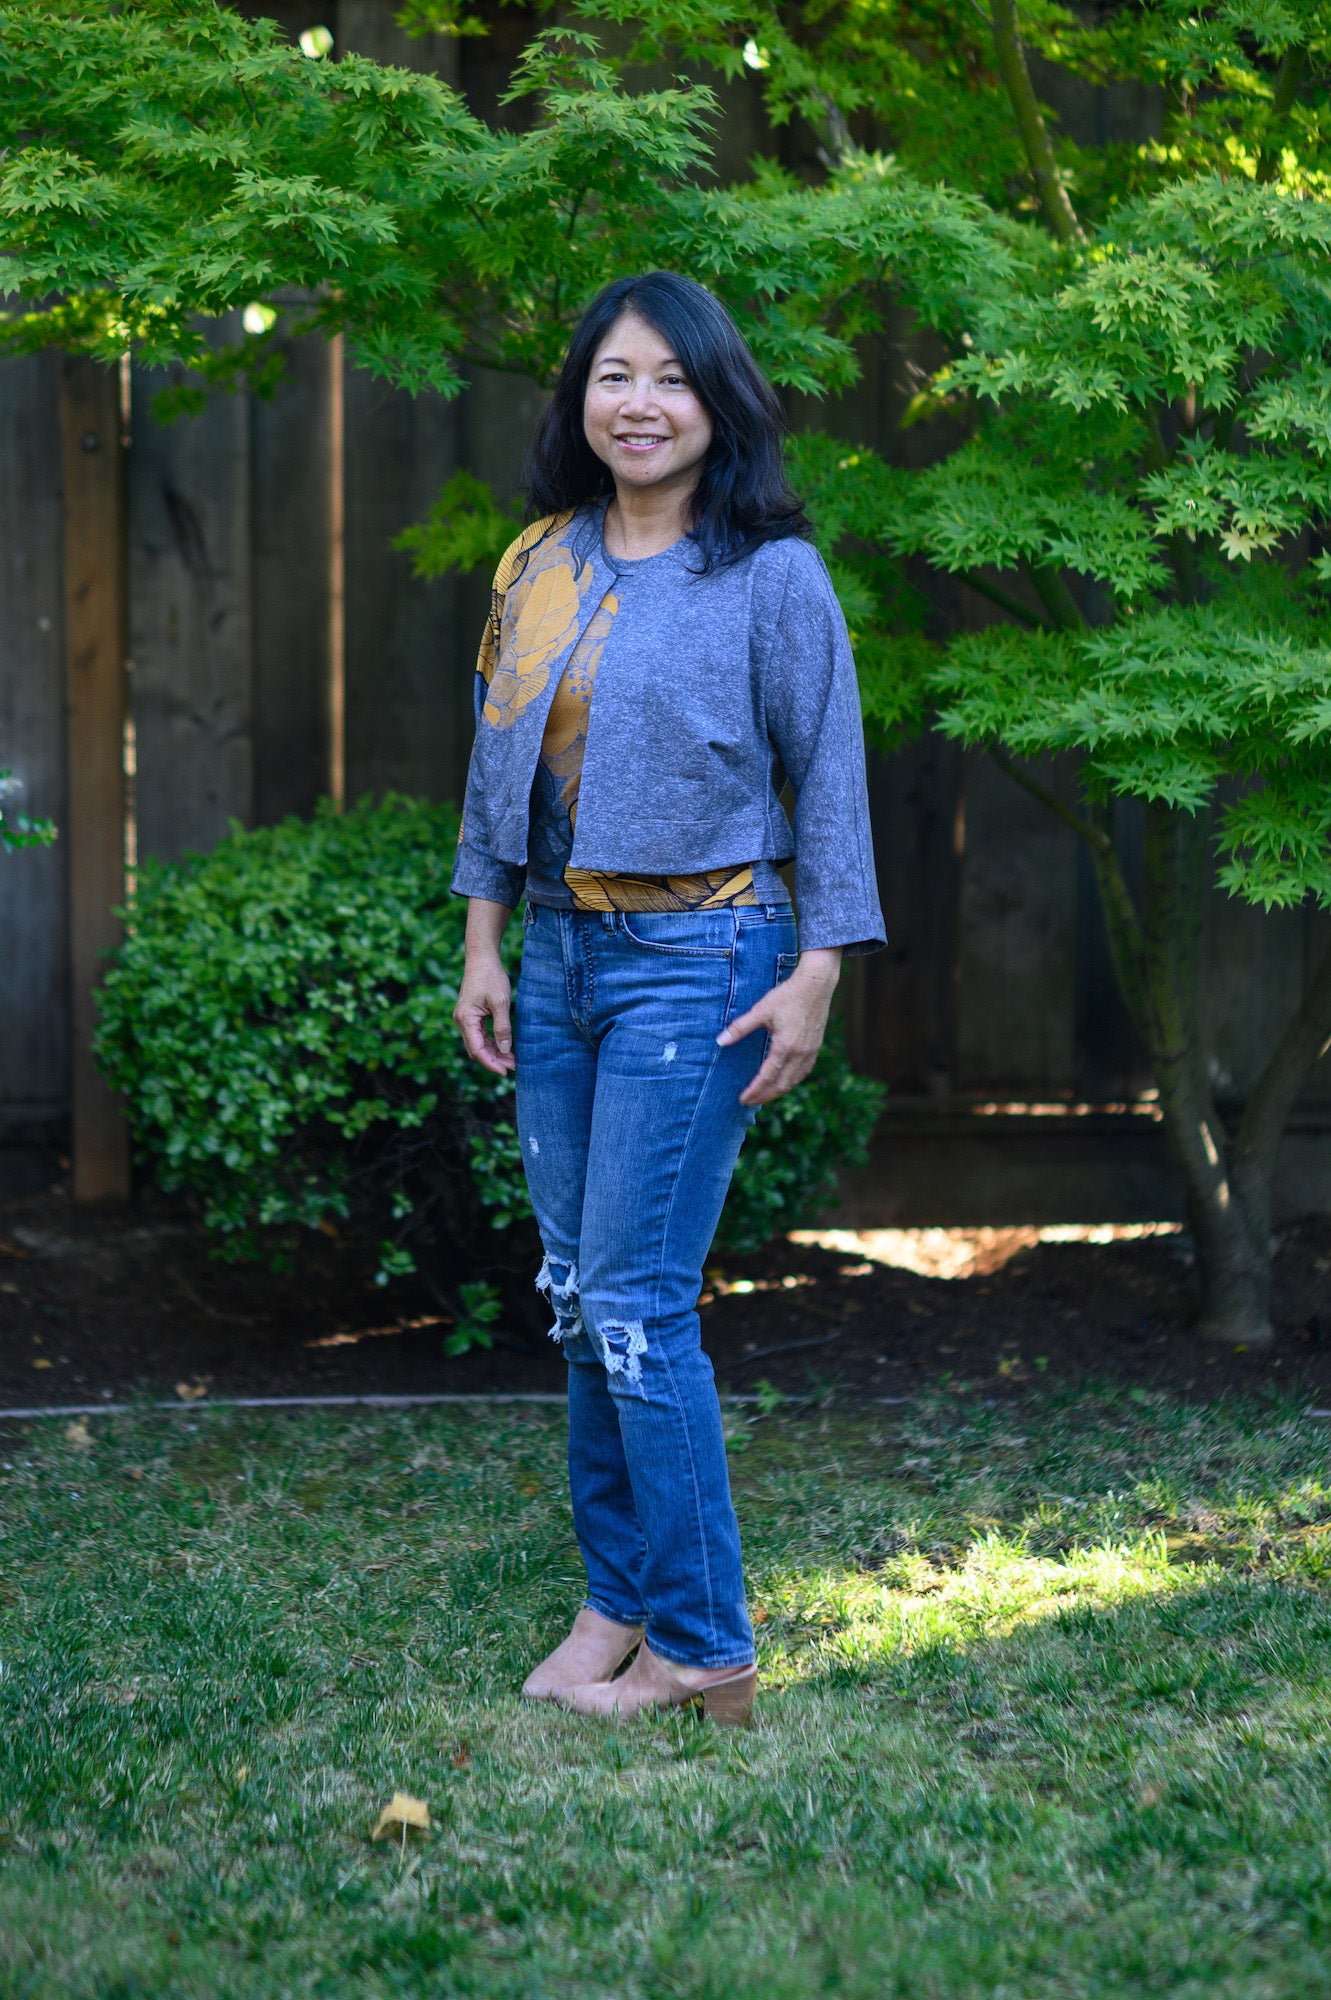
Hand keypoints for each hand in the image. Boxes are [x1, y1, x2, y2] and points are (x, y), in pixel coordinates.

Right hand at [454, 950, 514, 1075]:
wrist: (482, 958)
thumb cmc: (491, 977)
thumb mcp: (501, 1002)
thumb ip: (502, 1027)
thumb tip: (505, 1050)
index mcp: (466, 1019)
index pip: (477, 1050)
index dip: (491, 1063)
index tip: (506, 1072)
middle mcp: (462, 1021)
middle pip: (476, 1050)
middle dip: (494, 1060)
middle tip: (514, 1067)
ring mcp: (465, 1018)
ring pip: (478, 1044)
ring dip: (494, 1053)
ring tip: (512, 1060)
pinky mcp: (471, 1015)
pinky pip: (480, 1035)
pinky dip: (492, 1043)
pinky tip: (505, 1047)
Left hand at [717, 948, 841, 1105]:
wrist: (816, 984)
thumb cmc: (788, 995)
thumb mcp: (761, 1010)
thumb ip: (740, 1027)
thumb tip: (720, 1041)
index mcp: (785, 1046)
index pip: (767, 1077)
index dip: (754, 1090)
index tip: (742, 1099)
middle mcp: (800, 1053)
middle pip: (782, 1085)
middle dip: (765, 1096)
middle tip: (750, 1102)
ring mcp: (811, 1051)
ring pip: (795, 1081)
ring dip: (779, 1091)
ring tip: (764, 1095)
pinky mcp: (816, 1047)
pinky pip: (804, 1072)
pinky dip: (792, 1081)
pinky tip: (784, 1081)